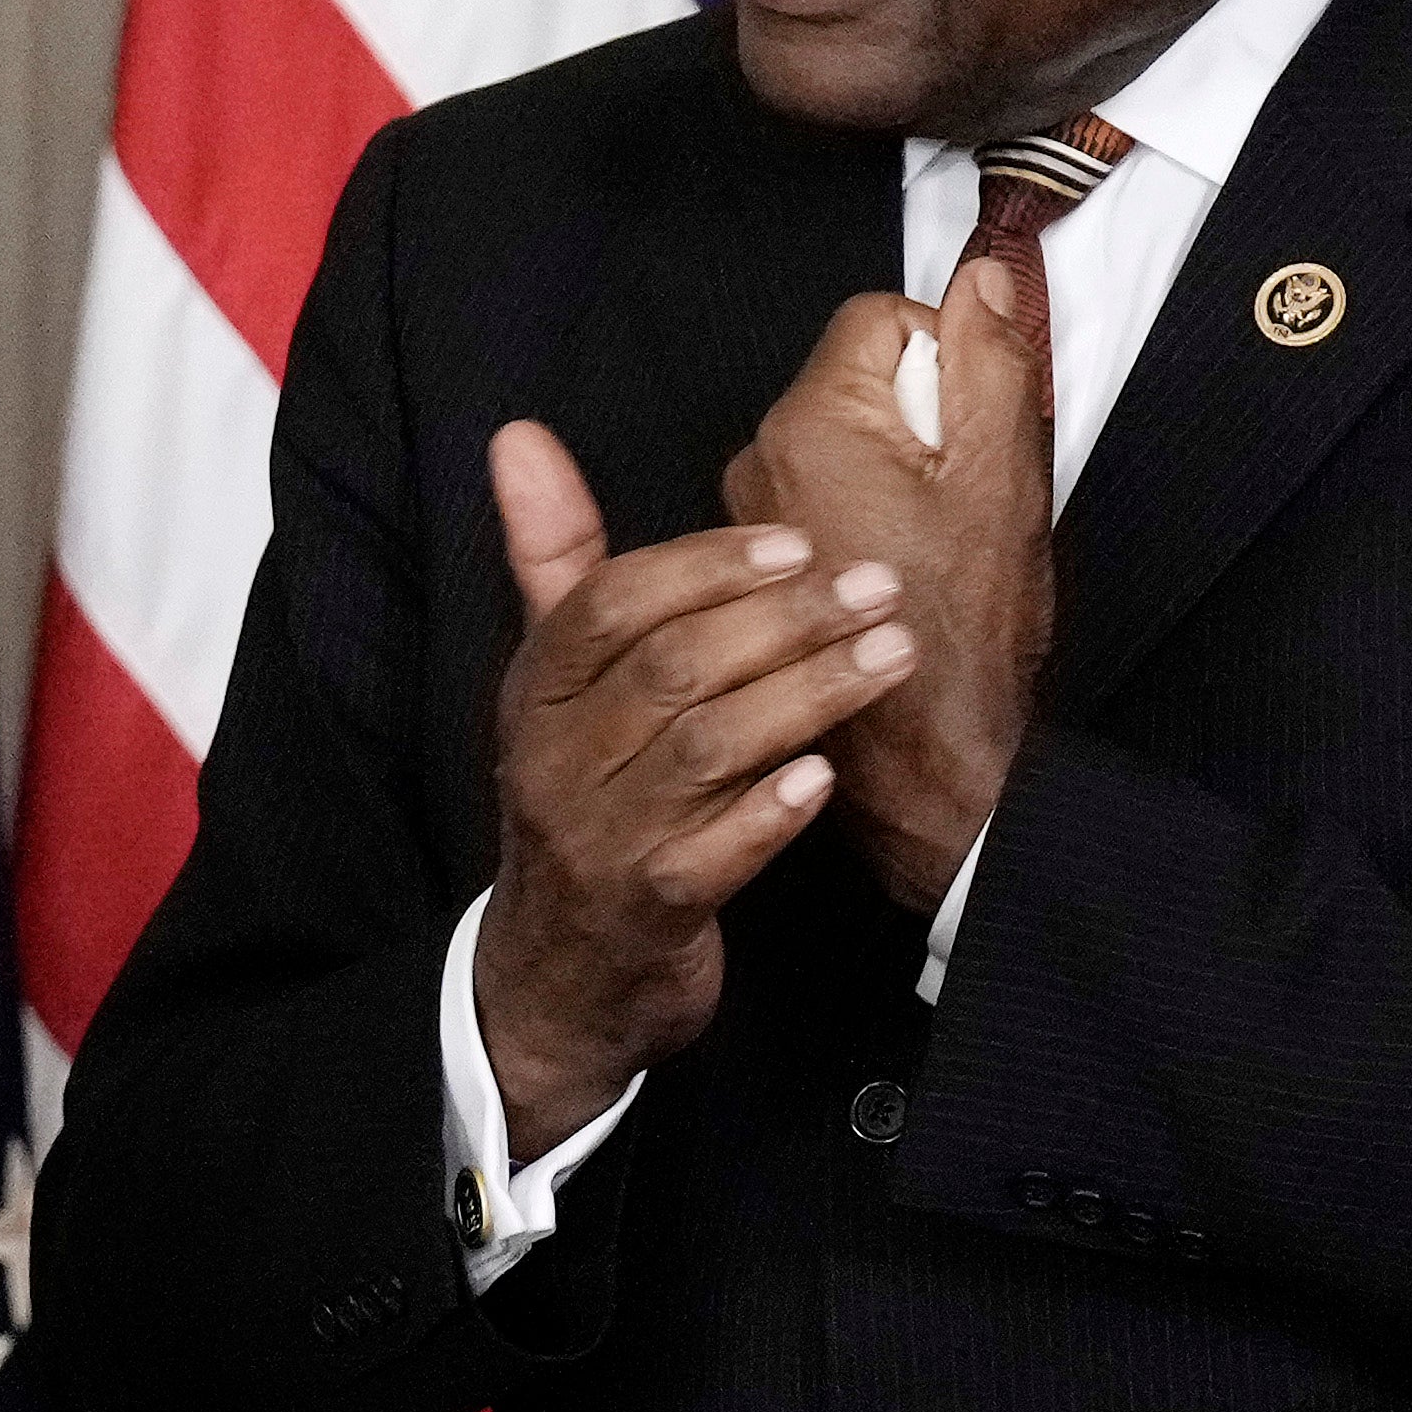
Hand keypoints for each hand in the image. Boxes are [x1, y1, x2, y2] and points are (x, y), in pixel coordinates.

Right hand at [469, 420, 912, 1156]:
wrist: (558, 973)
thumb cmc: (583, 799)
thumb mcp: (555, 682)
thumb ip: (555, 559)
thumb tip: (519, 438)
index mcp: (539, 692)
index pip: (608, 607)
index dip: (706, 567)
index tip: (799, 542)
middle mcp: (557, 760)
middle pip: (672, 670)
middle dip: (784, 621)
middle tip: (879, 587)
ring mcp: (600, 838)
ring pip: (706, 750)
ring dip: (807, 697)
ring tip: (892, 656)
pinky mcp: (648, 909)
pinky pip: (713, 853)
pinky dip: (771, 813)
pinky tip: (828, 777)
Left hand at [717, 274, 1051, 908]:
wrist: (926, 763)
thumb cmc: (969, 632)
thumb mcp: (1003, 477)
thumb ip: (989, 359)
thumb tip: (982, 276)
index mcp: (812, 426)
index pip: (876, 321)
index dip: (943, 356)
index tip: (971, 424)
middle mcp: (757, 466)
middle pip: (850, 385)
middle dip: (915, 419)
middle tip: (958, 496)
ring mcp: (748, 525)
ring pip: (833, 448)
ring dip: (889, 475)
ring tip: (929, 549)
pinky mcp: (753, 576)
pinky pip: (812, 510)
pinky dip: (857, 528)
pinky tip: (897, 581)